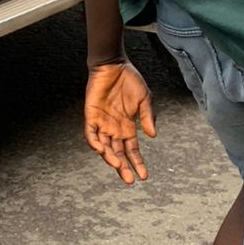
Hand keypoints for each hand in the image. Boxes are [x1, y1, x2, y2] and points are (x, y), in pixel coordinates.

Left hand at [84, 61, 156, 184]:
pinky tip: (101, 150)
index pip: (132, 150)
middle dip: (123, 167)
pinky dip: (94, 143)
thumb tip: (153, 135)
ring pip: (104, 147)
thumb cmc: (130, 80)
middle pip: (117, 153)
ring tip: (118, 166)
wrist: (114, 64)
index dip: (137, 163)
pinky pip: (90, 134)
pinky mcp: (91, 115)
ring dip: (110, 158)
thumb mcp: (145, 99)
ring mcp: (102, 123)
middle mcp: (114, 129)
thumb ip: (148, 117)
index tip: (144, 176)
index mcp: (127, 127)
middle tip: (129, 180)